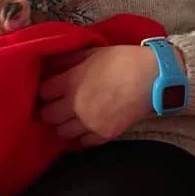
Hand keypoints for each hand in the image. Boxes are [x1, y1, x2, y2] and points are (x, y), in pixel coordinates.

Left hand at [39, 45, 156, 146]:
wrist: (152, 77)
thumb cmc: (122, 59)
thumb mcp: (92, 52)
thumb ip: (69, 59)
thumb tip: (51, 64)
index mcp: (70, 81)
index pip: (43, 93)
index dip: (44, 91)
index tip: (49, 90)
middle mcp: (75, 105)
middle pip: (48, 115)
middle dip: (49, 110)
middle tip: (54, 105)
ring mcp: (89, 122)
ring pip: (62, 132)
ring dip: (62, 125)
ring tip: (69, 118)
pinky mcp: (104, 134)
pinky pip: (82, 143)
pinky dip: (80, 137)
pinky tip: (83, 128)